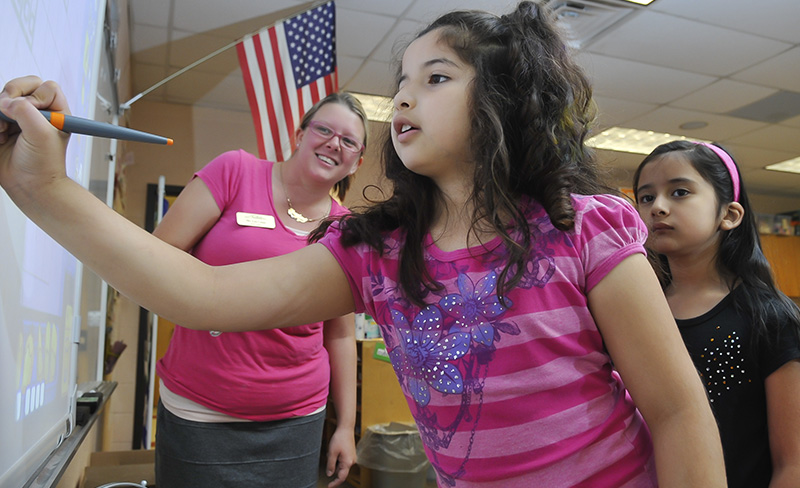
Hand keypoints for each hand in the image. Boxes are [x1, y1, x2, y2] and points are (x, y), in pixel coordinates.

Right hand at [0, 76, 70, 194]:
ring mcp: (18, 117)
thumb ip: (26, 112)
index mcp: (55, 111)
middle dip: (10, 100)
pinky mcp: (2, 124)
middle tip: (9, 116)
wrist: (28, 186)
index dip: (35, 97)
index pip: (44, 86)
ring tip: (5, 132)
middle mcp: (37, 111)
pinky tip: (0, 137)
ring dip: (0, 114)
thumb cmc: (43, 165)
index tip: (33, 114)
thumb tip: (8, 101)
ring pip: (2, 98)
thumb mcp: (41, 135)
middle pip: (18, 87)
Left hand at [325, 426, 355, 486]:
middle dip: (333, 467)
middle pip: (340, 471)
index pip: (341, 477)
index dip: (335, 483)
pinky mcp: (350, 454)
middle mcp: (351, 461)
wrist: (346, 428)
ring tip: (332, 450)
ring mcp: (352, 458)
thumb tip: (330, 474)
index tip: (328, 486)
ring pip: (341, 465)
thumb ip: (330, 465)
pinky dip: (337, 458)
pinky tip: (336, 450)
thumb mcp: (332, 453)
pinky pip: (343, 460)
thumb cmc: (339, 439)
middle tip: (329, 455)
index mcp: (348, 462)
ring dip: (335, 461)